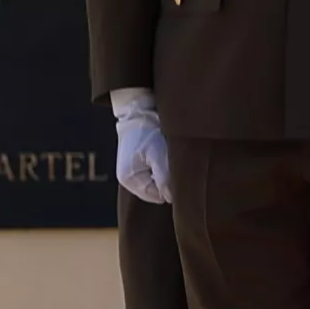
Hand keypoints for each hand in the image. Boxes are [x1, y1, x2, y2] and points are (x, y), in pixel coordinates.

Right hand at [111, 87, 170, 204]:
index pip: (157, 196)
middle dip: (168, 182)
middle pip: (156, 191)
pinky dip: (162, 168)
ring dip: (166, 174)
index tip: (180, 173)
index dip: (171, 188)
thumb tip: (171, 198)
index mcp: (130, 179)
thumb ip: (163, 177)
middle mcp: (129, 179)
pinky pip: (154, 175)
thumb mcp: (157, 153)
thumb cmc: (147, 130)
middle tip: (176, 164)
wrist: (138, 111)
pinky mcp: (138, 166)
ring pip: (157, 183)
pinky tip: (166, 157)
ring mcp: (132, 173)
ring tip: (169, 157)